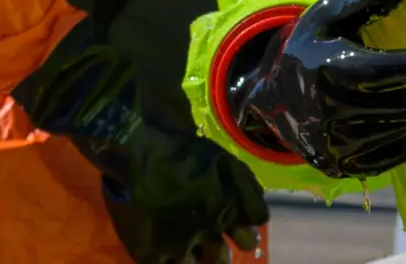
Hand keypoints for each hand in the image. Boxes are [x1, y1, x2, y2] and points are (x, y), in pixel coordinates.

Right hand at [72, 124, 266, 263]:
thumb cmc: (190, 155)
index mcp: (227, 213)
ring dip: (194, 260)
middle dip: (220, 257)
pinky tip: (166, 254)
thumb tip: (260, 220)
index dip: (246, 238)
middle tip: (213, 249)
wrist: (145, 152)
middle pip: (221, 261)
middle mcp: (206, 233)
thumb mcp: (231, 165)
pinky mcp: (150, 252)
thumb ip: (250, 193)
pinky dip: (167, 263)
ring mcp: (178, 245)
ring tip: (189, 251)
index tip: (241, 236)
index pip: (249, 241)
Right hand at [228, 0, 405, 177]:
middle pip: (396, 106)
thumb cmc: (311, 48)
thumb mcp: (327, 15)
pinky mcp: (342, 165)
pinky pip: (387, 158)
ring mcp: (334, 145)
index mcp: (324, 71)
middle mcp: (328, 113)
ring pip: (397, 130)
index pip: (374, 74)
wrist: (274, 97)